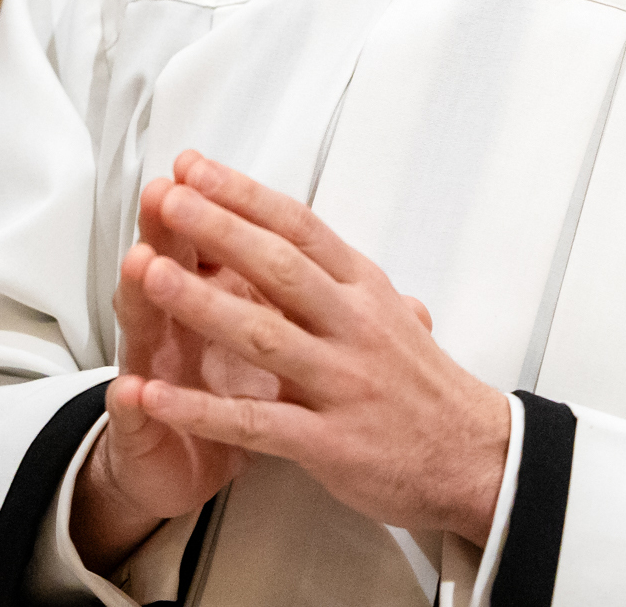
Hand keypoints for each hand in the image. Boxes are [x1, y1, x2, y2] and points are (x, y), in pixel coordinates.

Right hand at [73, 178, 278, 570]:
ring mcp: (154, 374)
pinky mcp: (142, 430)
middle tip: (163, 193)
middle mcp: (176, 326)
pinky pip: (138, 417)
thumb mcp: (265, 337)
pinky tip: (130, 391)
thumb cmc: (227, 393)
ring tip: (140, 266)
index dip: (210, 207)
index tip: (202, 165)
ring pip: (146, 330)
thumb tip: (319, 243)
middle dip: (169, 231)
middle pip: (169, 268)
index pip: (208, 242)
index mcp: (213, 299)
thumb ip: (278, 287)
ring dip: (144, 298)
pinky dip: (136, 404)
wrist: (181, 469)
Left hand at [128, 151, 512, 543]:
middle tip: (166, 199)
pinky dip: (200, 409)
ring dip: (200, 303)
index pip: (300, 227)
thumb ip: (341, 277)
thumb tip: (302, 237)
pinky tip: (154, 394)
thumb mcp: (392, 314)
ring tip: (148, 275)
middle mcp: (354, 325)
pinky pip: (254, 422)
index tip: (195, 168)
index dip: (245, 195)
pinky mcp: (329, 441)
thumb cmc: (424, 386)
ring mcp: (342, 382)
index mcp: (364, 289)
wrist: (477, 459)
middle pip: (278, 267)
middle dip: (218, 230)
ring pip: (262, 335)